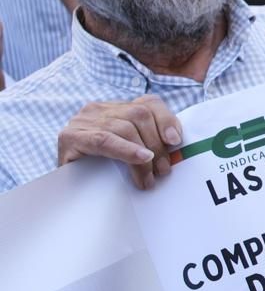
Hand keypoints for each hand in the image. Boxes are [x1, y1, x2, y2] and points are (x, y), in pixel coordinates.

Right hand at [56, 95, 181, 189]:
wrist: (62, 187)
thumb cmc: (99, 169)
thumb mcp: (128, 150)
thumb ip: (148, 141)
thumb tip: (175, 145)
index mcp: (115, 107)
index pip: (148, 103)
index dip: (166, 119)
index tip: (176, 141)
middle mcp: (98, 108)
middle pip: (139, 115)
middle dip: (157, 143)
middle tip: (164, 170)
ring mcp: (82, 120)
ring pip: (125, 128)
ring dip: (144, 156)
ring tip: (149, 178)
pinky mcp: (70, 137)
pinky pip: (104, 140)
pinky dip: (126, 149)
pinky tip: (141, 159)